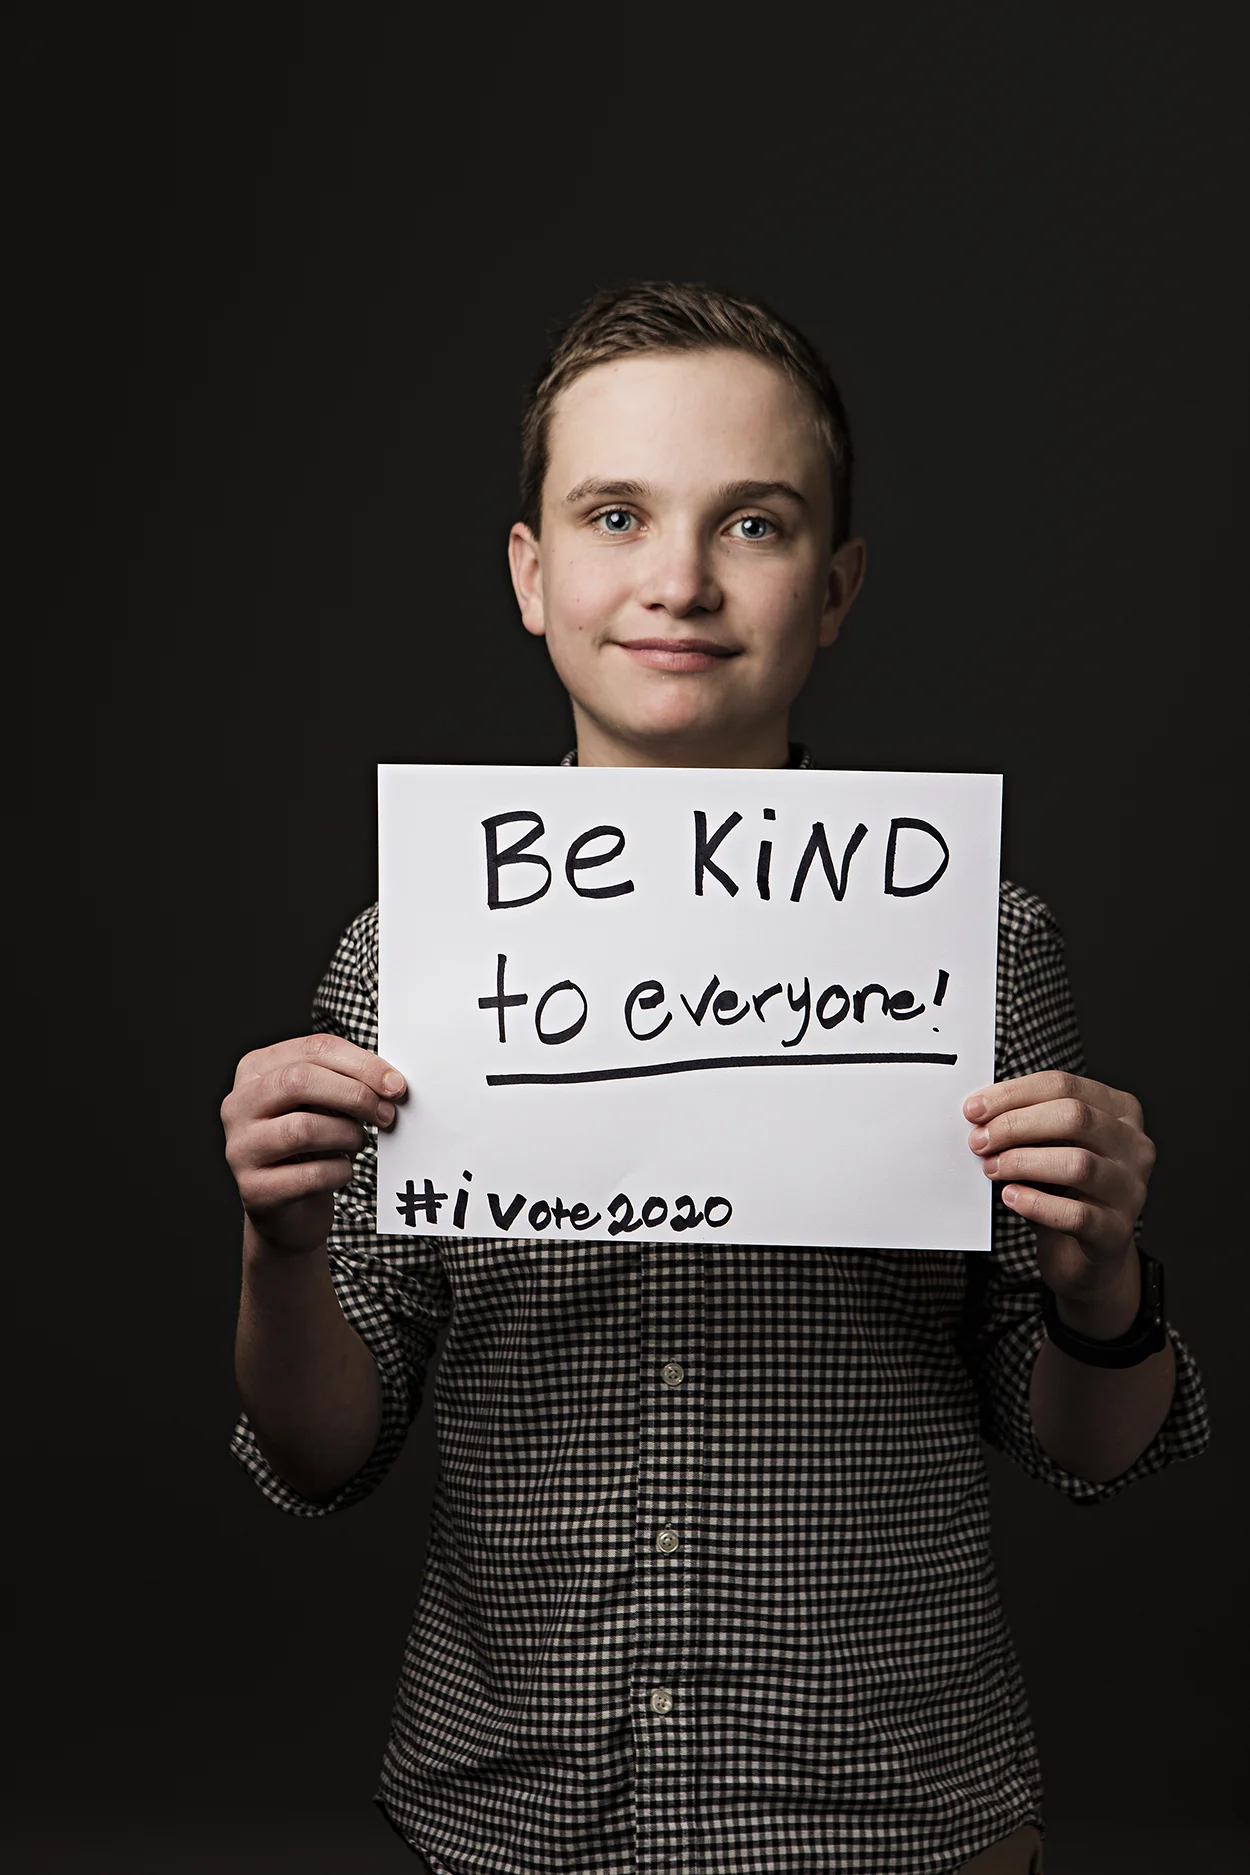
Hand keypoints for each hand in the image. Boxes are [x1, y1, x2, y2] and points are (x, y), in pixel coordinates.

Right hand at [222, 1035, 405, 1256]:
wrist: (290, 1209)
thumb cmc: (311, 1146)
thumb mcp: (323, 1104)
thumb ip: (347, 1083)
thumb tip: (390, 1082)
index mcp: (255, 1070)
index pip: (312, 1049)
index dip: (361, 1064)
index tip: (395, 1084)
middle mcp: (238, 1105)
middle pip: (299, 1081)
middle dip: (354, 1095)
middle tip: (386, 1113)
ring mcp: (240, 1148)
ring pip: (302, 1128)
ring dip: (347, 1135)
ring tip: (358, 1142)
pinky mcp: (254, 1189)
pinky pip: (309, 1175)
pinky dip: (339, 1172)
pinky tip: (342, 1171)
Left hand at [964, 1071, 1154, 1329]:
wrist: (1086, 1255)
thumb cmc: (1063, 1189)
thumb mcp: (1049, 1146)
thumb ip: (1027, 1123)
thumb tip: (980, 1111)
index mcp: (1119, 1111)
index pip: (1063, 1086)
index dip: (1013, 1094)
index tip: (974, 1108)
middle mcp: (1134, 1146)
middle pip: (1075, 1117)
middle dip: (1016, 1125)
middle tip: (979, 1140)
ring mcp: (1130, 1190)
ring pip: (1078, 1164)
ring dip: (1023, 1162)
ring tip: (991, 1168)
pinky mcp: (1116, 1232)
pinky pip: (1076, 1214)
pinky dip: (1036, 1203)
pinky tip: (1011, 1197)